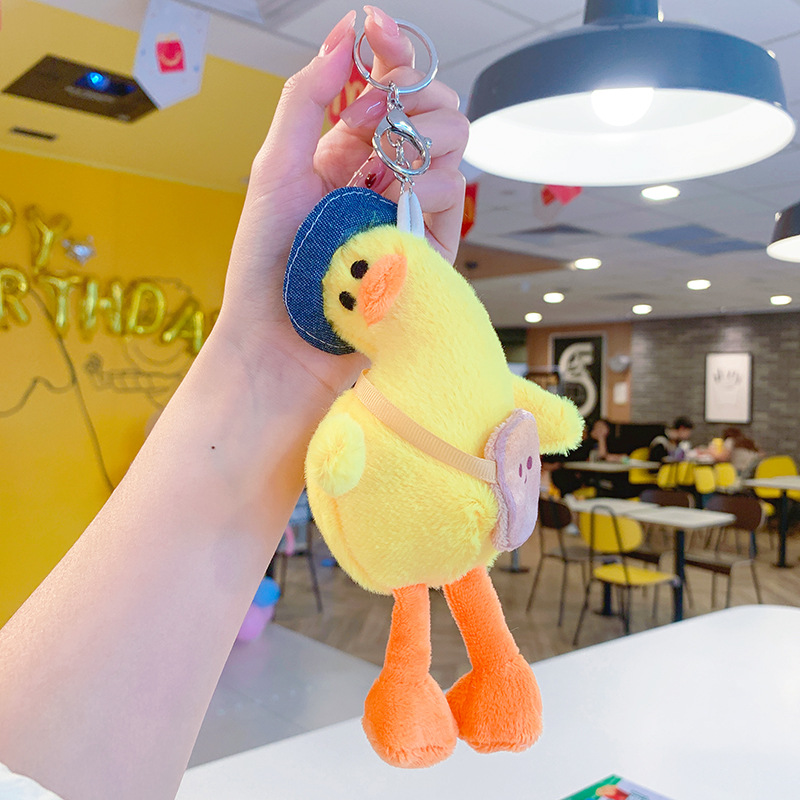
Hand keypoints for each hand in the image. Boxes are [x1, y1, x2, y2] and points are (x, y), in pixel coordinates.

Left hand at [215, 6, 468, 400]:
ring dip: (425, 136)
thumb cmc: (269, 267)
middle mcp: (382, 177)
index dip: (389, 53)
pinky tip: (403, 199)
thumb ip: (306, 99)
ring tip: (387, 168)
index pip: (385, 88)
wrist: (281, 342)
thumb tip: (342, 39)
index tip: (378, 30)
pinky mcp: (431, 248)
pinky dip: (431, 184)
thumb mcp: (275, 167)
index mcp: (344, 154)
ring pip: (452, 143)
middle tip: (379, 118)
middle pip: (430, 108)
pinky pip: (452, 195)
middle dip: (414, 95)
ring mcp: (409, 211)